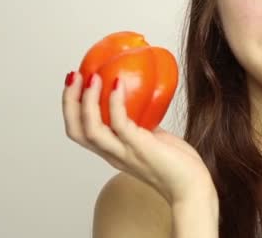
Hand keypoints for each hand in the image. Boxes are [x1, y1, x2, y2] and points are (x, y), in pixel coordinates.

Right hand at [62, 72, 216, 205]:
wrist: (192, 186)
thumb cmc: (177, 164)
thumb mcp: (153, 140)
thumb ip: (142, 126)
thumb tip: (142, 104)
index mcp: (113, 151)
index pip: (80, 131)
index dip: (71, 107)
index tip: (75, 83)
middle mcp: (113, 154)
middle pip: (76, 130)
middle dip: (69, 101)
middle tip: (74, 76)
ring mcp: (125, 152)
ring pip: (90, 129)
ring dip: (87, 100)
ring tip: (92, 77)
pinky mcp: (140, 147)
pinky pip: (120, 123)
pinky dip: (115, 102)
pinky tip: (118, 83)